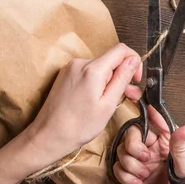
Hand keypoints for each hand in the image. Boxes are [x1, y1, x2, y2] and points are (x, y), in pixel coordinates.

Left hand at [23, 43, 141, 169]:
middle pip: (110, 60)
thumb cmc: (79, 125)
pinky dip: (97, 82)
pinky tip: (97, 99)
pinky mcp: (65, 74)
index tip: (136, 80)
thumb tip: (133, 60)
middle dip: (122, 76)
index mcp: (92, 69)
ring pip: (100, 67)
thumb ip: (122, 79)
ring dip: (109, 81)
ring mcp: (70, 68)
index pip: (121, 50)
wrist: (49, 133)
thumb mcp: (108, 104)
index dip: (134, 62)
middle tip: (129, 97)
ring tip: (112, 102)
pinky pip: (88, 72)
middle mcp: (80, 63)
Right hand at [113, 86, 184, 183]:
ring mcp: (139, 161)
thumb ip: (181, 147)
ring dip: (131, 165)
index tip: (131, 91)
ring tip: (143, 176)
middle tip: (145, 159)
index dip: (142, 103)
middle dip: (134, 146)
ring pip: (122, 150)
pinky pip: (117, 167)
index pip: (154, 119)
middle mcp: (152, 149)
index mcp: (167, 143)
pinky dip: (125, 176)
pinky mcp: (129, 174)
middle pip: (132, 133)